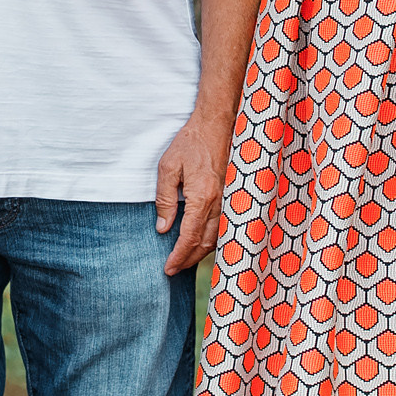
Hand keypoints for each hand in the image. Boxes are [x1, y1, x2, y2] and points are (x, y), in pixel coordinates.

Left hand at [154, 112, 230, 274]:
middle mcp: (219, 203)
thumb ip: (165, 199)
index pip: (189, 237)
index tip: (167, 268)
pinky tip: (202, 243)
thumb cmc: (190, 144)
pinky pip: (224, 227)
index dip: (178, 256)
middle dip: (188, 260)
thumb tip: (163, 228)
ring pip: (217, 238)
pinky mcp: (232, 197)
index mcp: (201, 197)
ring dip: (201, 253)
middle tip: (173, 270)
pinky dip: (212, 241)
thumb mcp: (168, 167)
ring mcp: (228, 201)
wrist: (215, 125)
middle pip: (204, 243)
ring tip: (185, 260)